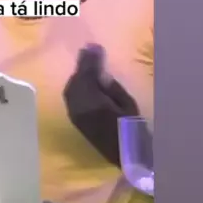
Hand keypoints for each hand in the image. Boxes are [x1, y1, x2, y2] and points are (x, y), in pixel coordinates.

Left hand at [63, 45, 138, 166]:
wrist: (126, 156)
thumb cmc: (132, 130)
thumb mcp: (128, 104)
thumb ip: (112, 88)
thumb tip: (100, 74)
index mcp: (94, 103)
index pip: (87, 76)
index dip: (89, 60)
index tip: (93, 46)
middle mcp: (79, 109)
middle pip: (76, 81)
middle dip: (81, 65)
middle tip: (89, 50)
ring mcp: (75, 116)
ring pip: (70, 89)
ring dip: (77, 75)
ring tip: (86, 63)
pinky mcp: (76, 121)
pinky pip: (71, 98)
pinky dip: (76, 86)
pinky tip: (83, 81)